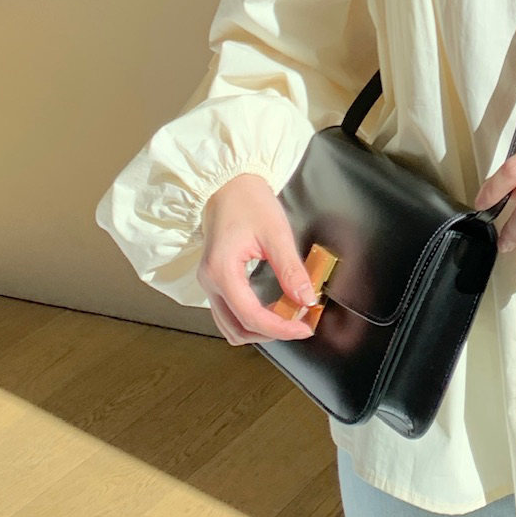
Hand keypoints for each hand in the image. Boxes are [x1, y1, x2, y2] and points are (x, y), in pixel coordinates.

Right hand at [196, 172, 318, 344]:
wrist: (228, 183)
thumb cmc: (249, 201)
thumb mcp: (276, 232)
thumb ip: (290, 268)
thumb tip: (306, 299)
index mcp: (222, 271)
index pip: (251, 317)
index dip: (281, 328)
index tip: (305, 327)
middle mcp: (209, 282)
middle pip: (237, 329)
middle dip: (270, 333)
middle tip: (300, 322)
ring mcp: (208, 283)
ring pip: (230, 326)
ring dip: (258, 329)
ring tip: (288, 317)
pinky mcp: (214, 280)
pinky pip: (229, 313)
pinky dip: (250, 319)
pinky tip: (271, 309)